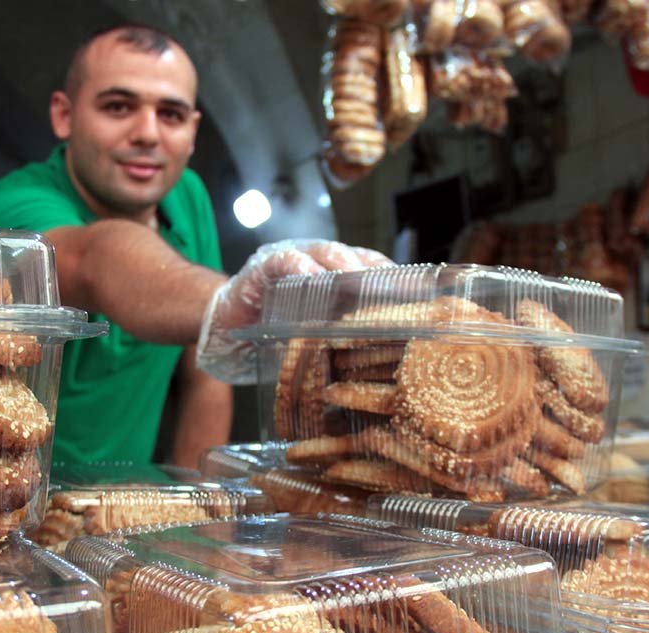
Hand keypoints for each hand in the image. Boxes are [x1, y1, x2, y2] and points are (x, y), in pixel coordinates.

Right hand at [196, 239, 392, 383]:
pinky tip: (311, 276)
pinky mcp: (263, 269)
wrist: (224, 331)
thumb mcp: (316, 340)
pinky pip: (284, 262)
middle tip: (400, 287)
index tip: (424, 294)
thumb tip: (386, 363)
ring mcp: (292, 261)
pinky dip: (299, 267)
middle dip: (379, 271)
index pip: (375, 273)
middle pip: (357, 259)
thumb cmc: (275, 337)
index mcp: (337, 280)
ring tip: (359, 276)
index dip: (400, 281)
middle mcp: (319, 264)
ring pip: (325, 253)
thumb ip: (343, 339)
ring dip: (343, 264)